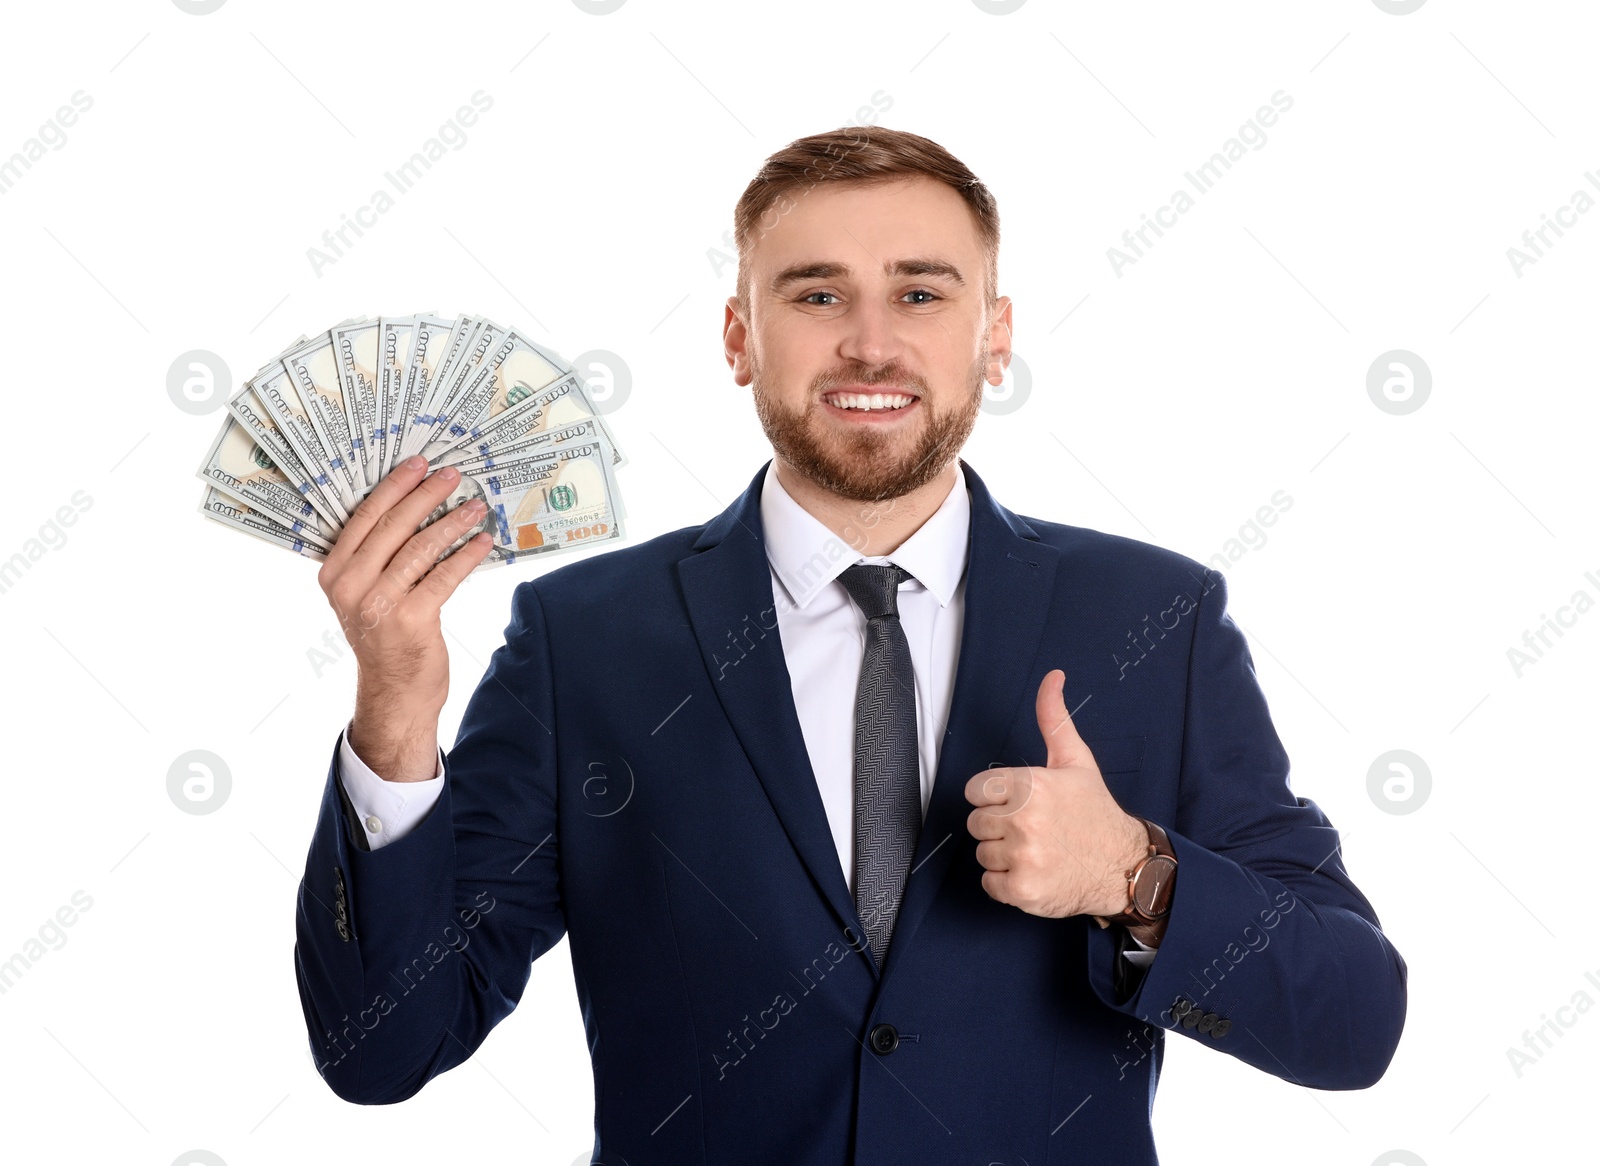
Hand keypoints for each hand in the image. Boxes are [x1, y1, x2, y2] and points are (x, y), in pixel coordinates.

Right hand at [317, 456, 492, 780]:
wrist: (394, 692)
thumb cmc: (384, 637)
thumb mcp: (364, 595)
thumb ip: (374, 558)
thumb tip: (412, 505)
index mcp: (334, 574)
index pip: (364, 518)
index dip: (393, 487)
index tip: (417, 464)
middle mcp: (351, 587)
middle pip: (393, 527)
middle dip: (426, 495)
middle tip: (451, 474)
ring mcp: (379, 604)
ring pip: (421, 548)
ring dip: (452, 522)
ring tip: (475, 506)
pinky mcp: (410, 619)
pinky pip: (444, 576)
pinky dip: (466, 556)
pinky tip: (482, 542)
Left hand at [964, 669, 1148, 919]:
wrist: (1124, 865)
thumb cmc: (1094, 812)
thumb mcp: (1075, 760)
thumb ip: (1054, 719)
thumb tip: (1052, 677)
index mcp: (1030, 784)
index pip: (976, 791)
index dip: (995, 798)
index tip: (1017, 805)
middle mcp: (1024, 819)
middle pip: (976, 823)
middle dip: (999, 826)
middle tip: (1032, 829)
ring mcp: (1023, 856)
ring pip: (982, 853)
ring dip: (1004, 856)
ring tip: (1037, 850)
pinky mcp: (1022, 889)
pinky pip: (990, 884)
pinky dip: (1007, 884)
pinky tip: (1034, 872)